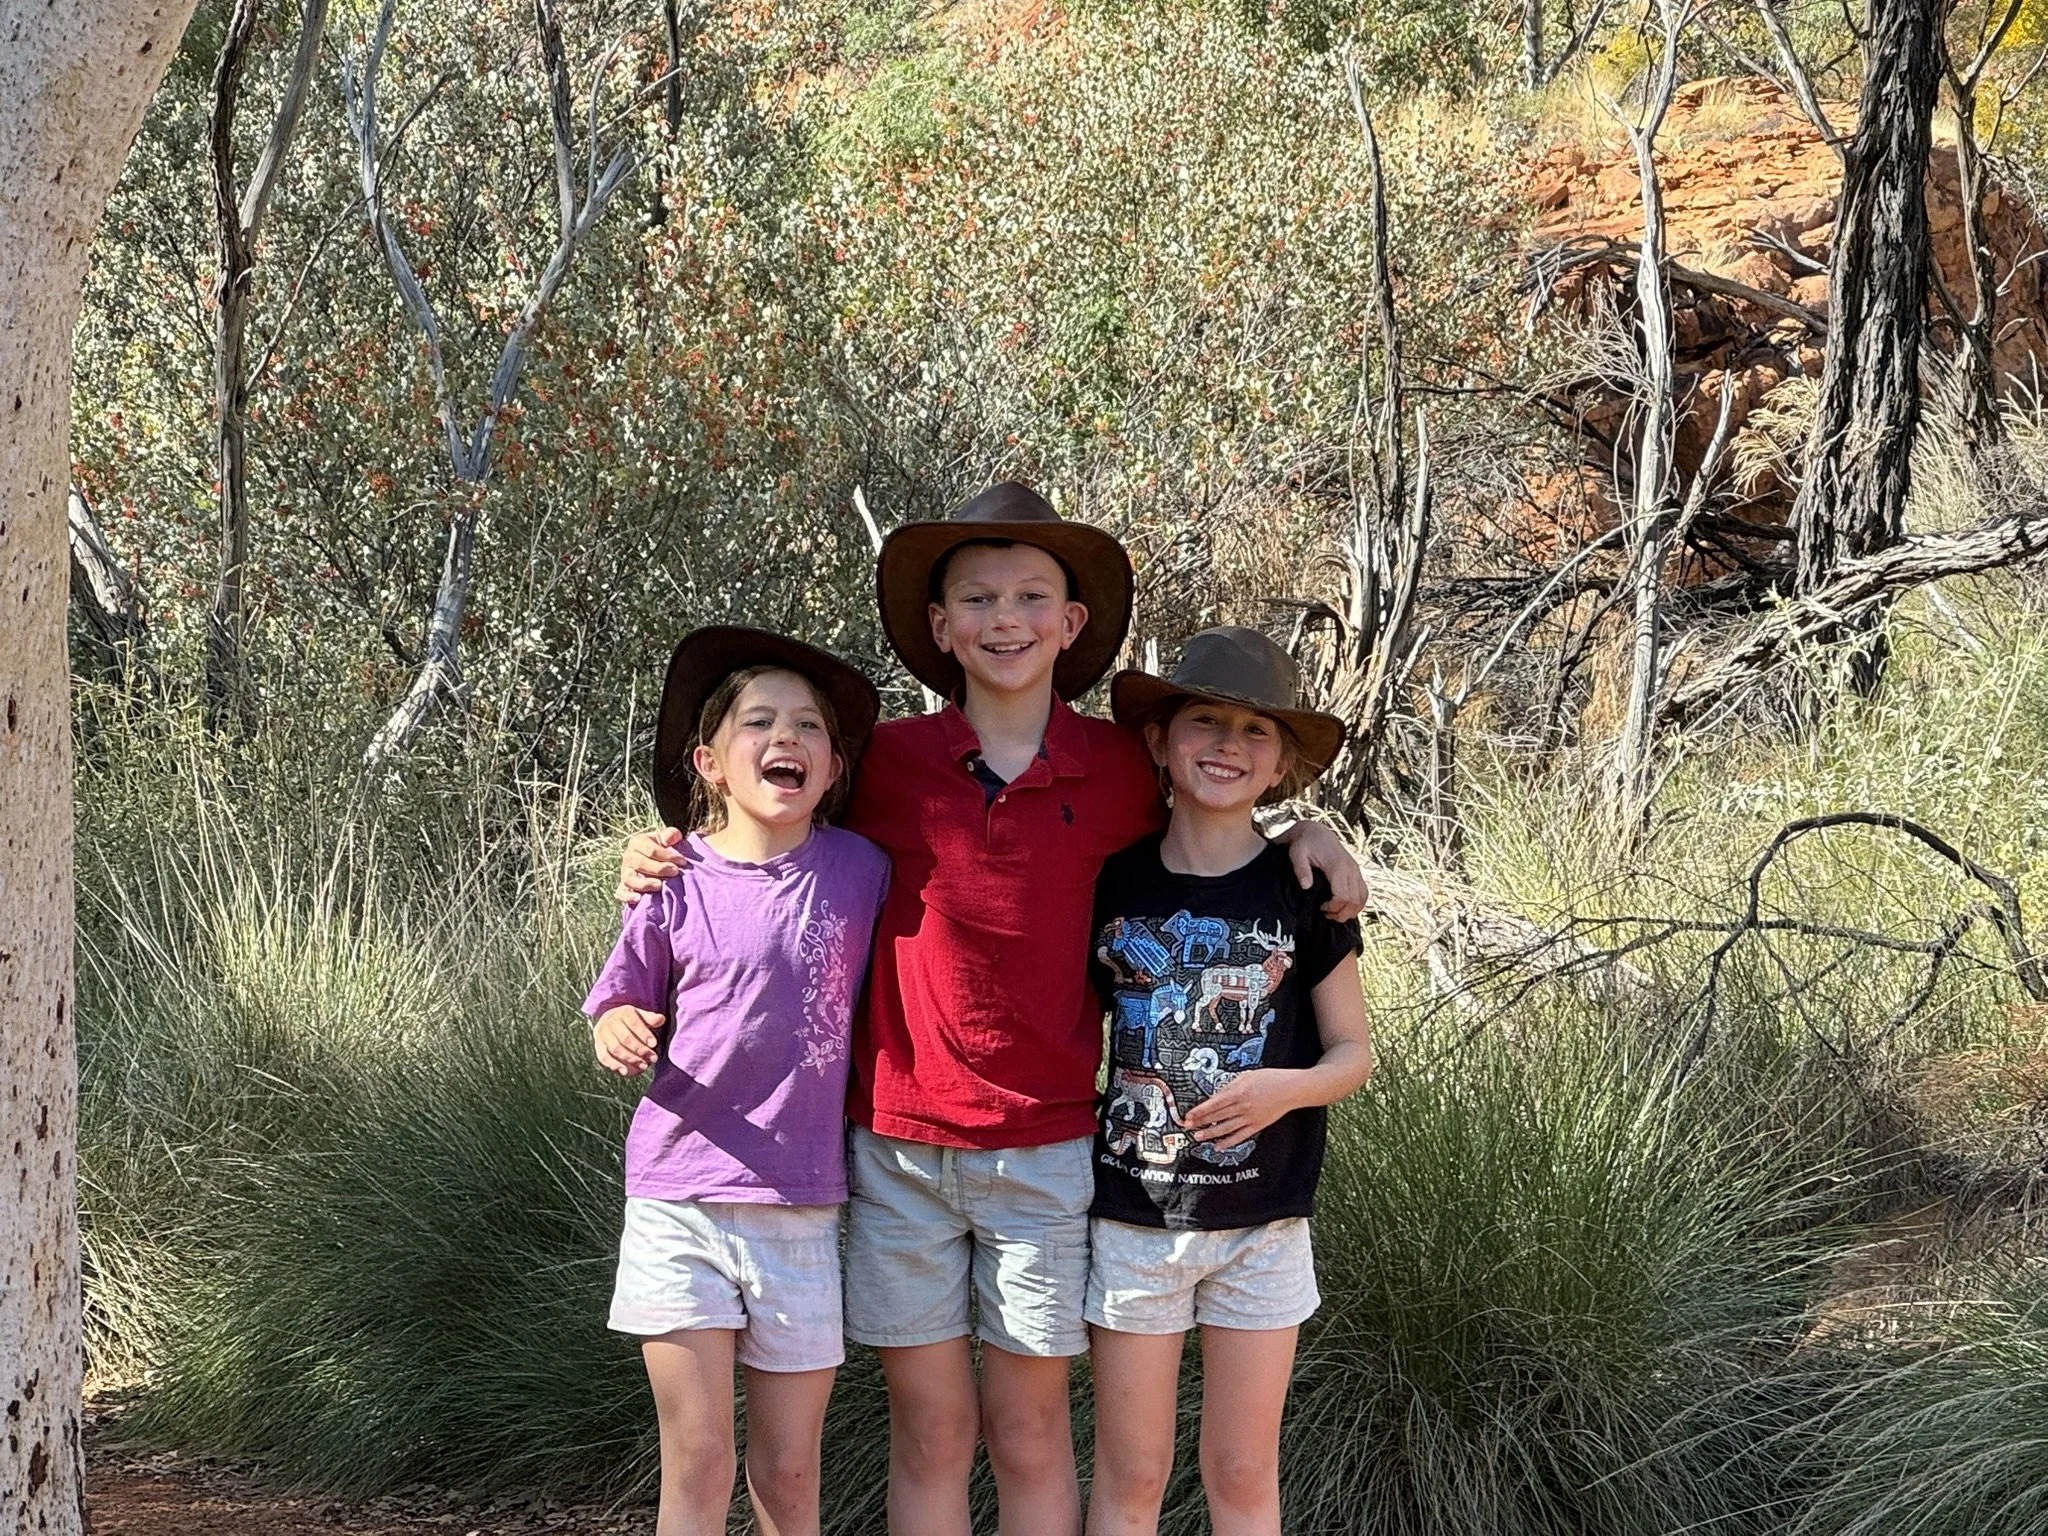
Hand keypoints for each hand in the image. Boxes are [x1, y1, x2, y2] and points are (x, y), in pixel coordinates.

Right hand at [593, 1005, 662, 1075]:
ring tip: (644, 1066)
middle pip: (625, 1038)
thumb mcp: (641, 1016)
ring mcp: (602, 1035)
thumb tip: (661, 1019)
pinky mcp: (598, 1046)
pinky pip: (604, 1057)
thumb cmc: (630, 1020)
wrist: (609, 1020)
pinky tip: (625, 1071)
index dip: (644, 1034)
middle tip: (653, 1058)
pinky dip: (613, 1065)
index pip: (634, 1023)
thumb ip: (650, 1018)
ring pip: (615, 1049)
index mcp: (623, 1013)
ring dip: (630, 1059)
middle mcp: (610, 1022)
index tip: (654, 1044)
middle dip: (640, 1050)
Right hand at [616, 826, 685, 905]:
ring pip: (630, 879)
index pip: (651, 850)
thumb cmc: (665, 848)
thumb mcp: (669, 837)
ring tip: (660, 886)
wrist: (657, 861)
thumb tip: (668, 840)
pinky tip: (639, 899)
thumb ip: (671, 834)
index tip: (683, 862)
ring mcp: (625, 872)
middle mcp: (628, 857)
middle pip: (640, 863)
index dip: (668, 856)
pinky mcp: (624, 886)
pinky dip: (627, 896)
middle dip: (659, 869)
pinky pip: (621, 893)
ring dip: (644, 883)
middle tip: (675, 872)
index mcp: (637, 842)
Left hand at [1183, 1069, 1304, 1150]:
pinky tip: (1219, 1145)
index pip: (1213, 1103)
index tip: (1189, 1115)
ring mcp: (1250, 1118)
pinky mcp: (1257, 1125)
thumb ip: (1230, 1085)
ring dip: (1211, 1133)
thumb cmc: (1270, 1079)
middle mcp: (1242, 1106)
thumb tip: (1217, 1095)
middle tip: (1188, 1127)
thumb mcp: (1247, 1075)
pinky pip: (1240, 1136)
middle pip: (1217, 1116)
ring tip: (1199, 1137)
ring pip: (1226, 1128)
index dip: (1199, 1111)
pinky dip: (1229, 1142)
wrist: (1291, 1089)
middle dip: (1201, 1122)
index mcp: (1238, 1092)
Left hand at [1281, 820, 1366, 921]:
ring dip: (1351, 910)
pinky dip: (1357, 903)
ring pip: (1362, 898)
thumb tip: (1306, 886)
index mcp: (1338, 866)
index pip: (1344, 896)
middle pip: (1355, 900)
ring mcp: (1356, 870)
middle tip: (1327, 915)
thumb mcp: (1297, 854)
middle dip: (1342, 913)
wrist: (1315, 831)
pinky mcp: (1356, 871)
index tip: (1321, 908)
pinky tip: (1343, 906)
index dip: (1334, 907)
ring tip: (1335, 913)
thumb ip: (1301, 869)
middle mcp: (1351, 869)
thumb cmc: (1304, 843)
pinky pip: (1363, 892)